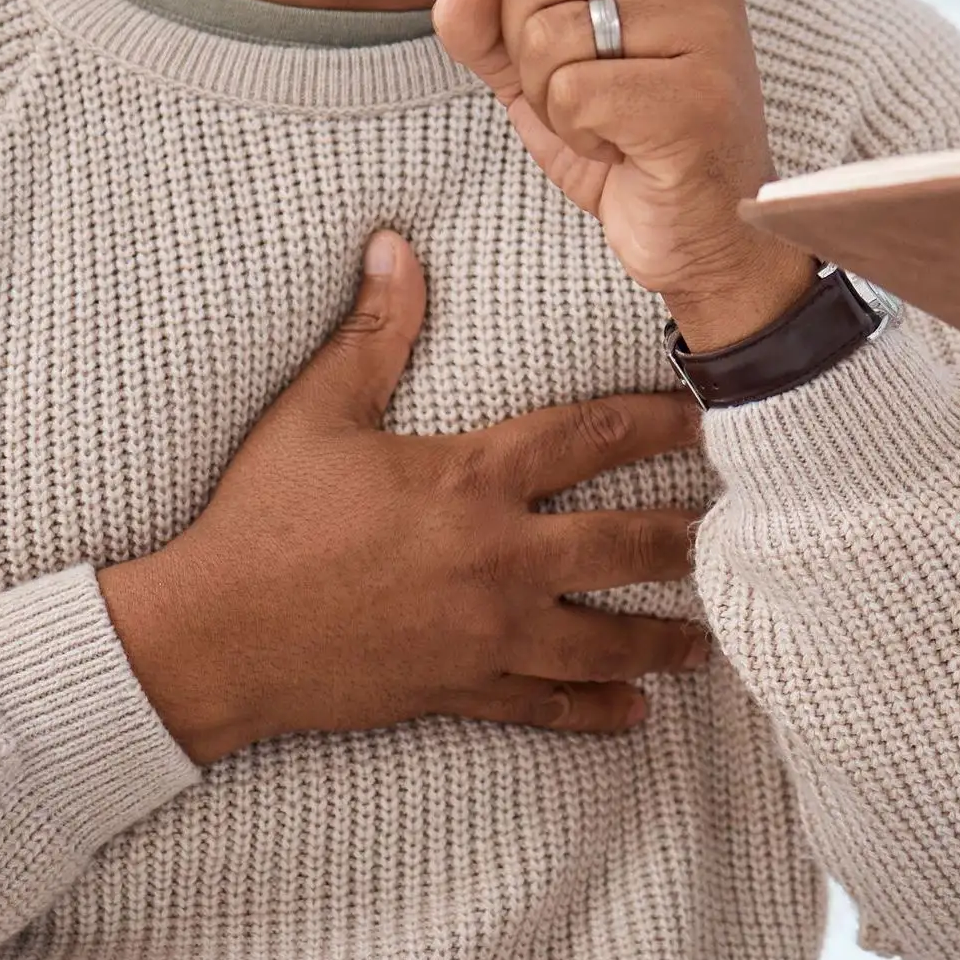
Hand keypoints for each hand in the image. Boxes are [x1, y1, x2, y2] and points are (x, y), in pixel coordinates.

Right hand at [97, 231, 713, 763]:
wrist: (217, 636)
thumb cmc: (262, 517)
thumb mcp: (314, 412)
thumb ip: (371, 331)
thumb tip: (394, 244)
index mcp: (470, 479)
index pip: (589, 437)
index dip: (655, 421)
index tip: (705, 414)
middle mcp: (497, 559)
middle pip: (623, 545)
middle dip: (687, 537)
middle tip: (742, 531)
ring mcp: (484, 634)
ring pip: (601, 639)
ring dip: (663, 637)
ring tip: (710, 637)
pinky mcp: (459, 690)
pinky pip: (545, 706)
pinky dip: (595, 712)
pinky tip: (637, 715)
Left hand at [432, 0, 817, 351]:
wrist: (704, 231)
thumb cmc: (629, 142)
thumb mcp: (541, 70)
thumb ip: (489, 26)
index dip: (519, 1)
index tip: (578, 53)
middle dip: (529, 52)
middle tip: (591, 96)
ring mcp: (709, 28)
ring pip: (545, 35)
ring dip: (555, 101)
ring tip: (613, 123)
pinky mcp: (697, 95)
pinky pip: (572, 93)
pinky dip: (579, 135)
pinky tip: (627, 150)